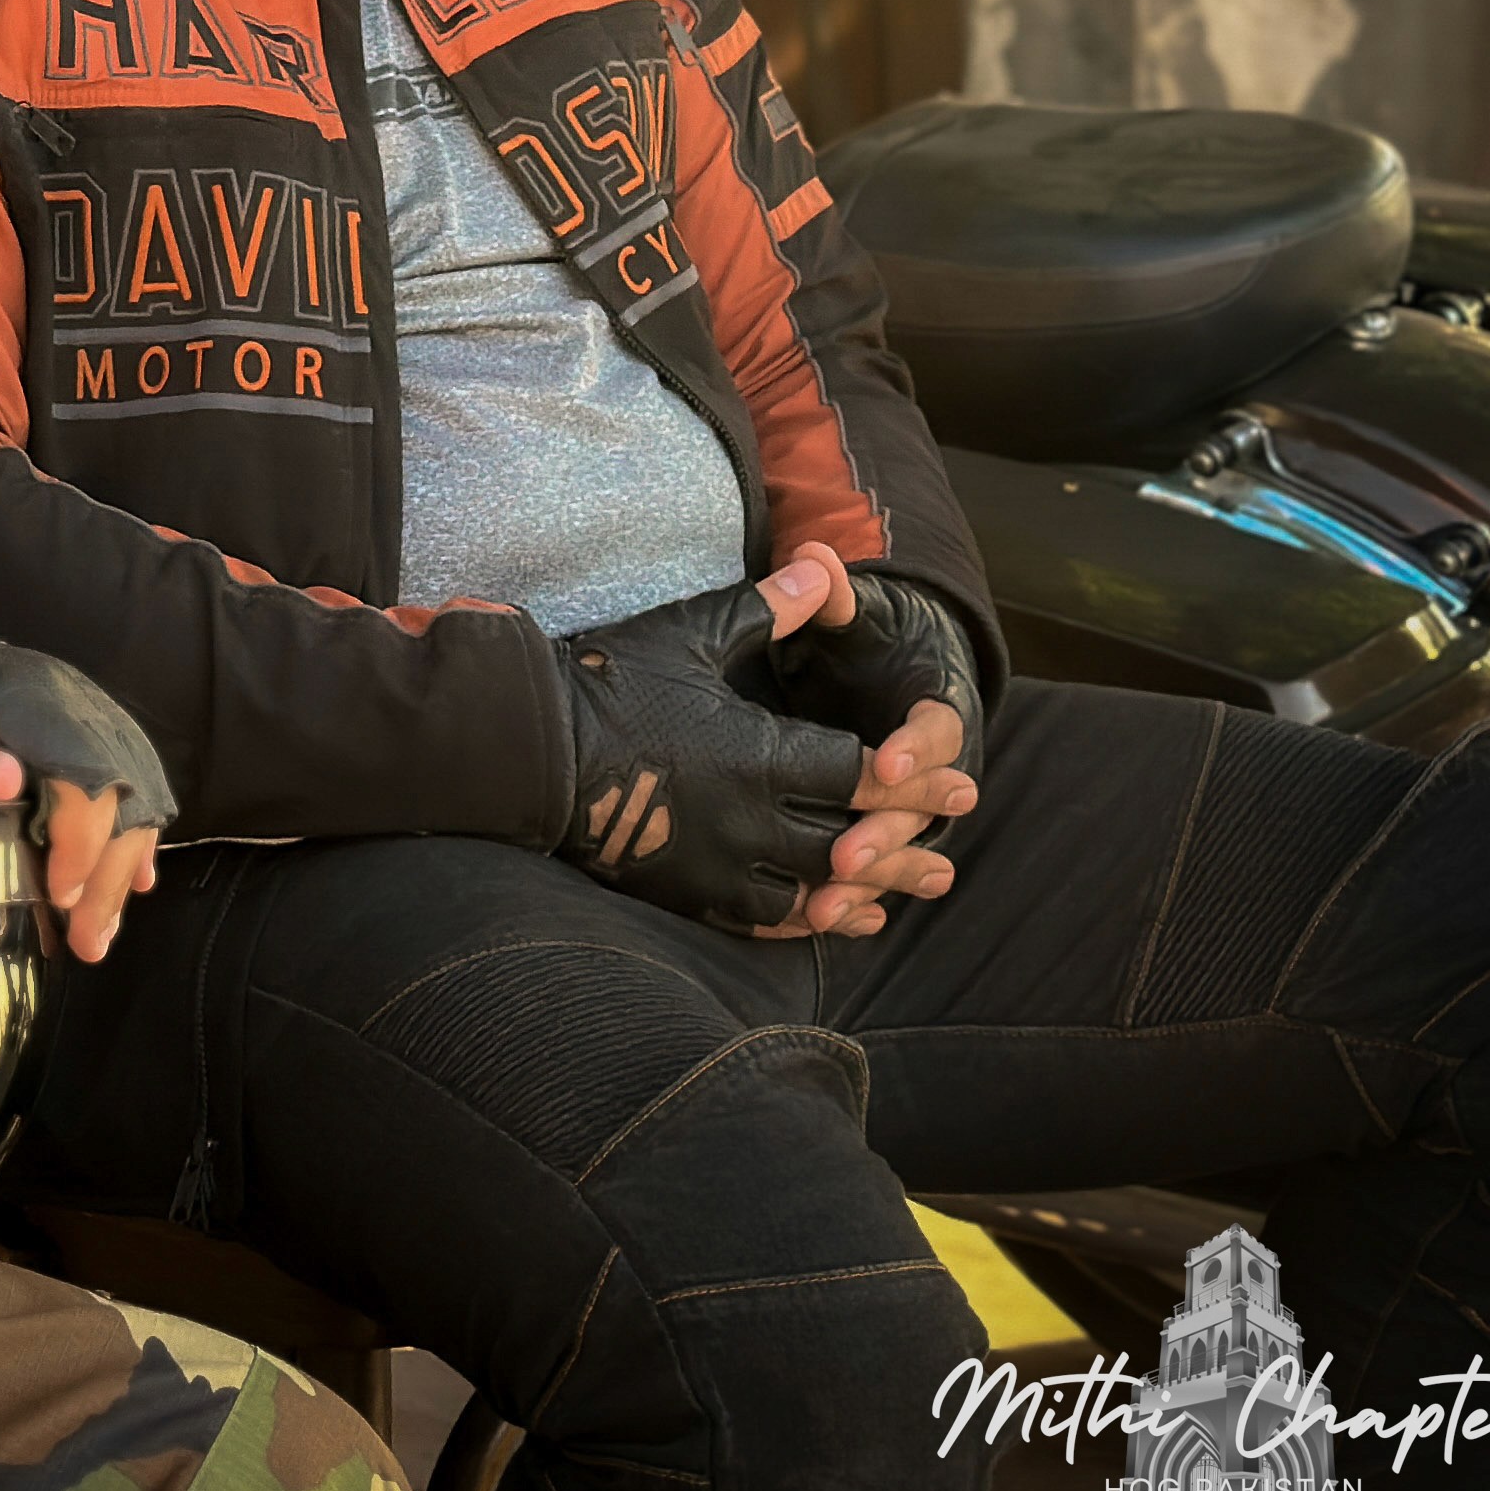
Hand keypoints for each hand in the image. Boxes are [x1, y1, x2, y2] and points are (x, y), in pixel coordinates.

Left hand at [0, 618, 173, 958]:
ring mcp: (64, 707)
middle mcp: (54, 694)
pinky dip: (125, 831)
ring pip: (126, 788)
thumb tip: (3, 776)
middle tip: (87, 943)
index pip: (83, 771)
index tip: (59, 900)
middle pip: (116, 786)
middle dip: (108, 870)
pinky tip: (129, 879)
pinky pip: (117, 778)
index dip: (83, 841)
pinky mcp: (61, 725)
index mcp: (15, 697)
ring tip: (96, 933)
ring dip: (118, 864)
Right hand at [551, 559, 973, 932]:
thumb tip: (823, 571)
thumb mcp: (689, 634)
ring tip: (898, 901)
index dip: (914, 781)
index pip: (861, 775)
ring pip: (811, 891)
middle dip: (904, 847)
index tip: (963, 790)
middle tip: (947, 860)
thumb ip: (765, 610)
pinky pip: (757, 918)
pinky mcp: (685, 890)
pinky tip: (822, 919)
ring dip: (861, 895)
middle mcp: (751, 818)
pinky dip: (800, 919)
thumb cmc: (608, 682)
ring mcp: (717, 863)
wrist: (527, 748)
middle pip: (851, 842)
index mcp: (761, 754)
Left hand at [756, 542, 986, 929]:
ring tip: (824, 908)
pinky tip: (821, 922)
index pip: (938, 727)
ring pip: (898, 849)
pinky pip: (876, 870)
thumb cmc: (868, 638)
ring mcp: (912, 803)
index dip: (918, 747)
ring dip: (867, 878)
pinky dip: (854, 896)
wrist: (893, 669)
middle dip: (885, 832)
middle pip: (920, 805)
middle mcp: (935, 762)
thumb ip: (836, 596)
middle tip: (845, 856)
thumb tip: (816, 554)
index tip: (886, 761)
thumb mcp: (854, 616)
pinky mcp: (884, 829)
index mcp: (937, 703)